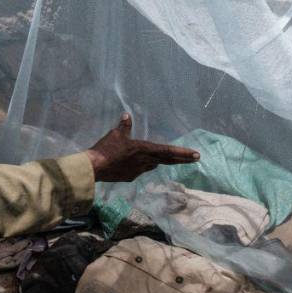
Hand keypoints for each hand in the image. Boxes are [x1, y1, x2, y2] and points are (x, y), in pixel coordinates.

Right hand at [84, 113, 199, 181]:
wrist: (95, 167)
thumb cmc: (107, 149)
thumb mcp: (116, 134)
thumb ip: (124, 126)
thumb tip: (127, 115)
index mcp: (144, 150)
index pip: (168, 152)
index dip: (183, 153)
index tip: (196, 155)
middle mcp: (145, 162)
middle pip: (167, 161)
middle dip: (181, 159)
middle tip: (194, 158)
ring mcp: (138, 171)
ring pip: (153, 165)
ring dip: (159, 161)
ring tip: (165, 158)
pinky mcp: (130, 177)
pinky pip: (140, 170)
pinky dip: (142, 165)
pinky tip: (135, 163)